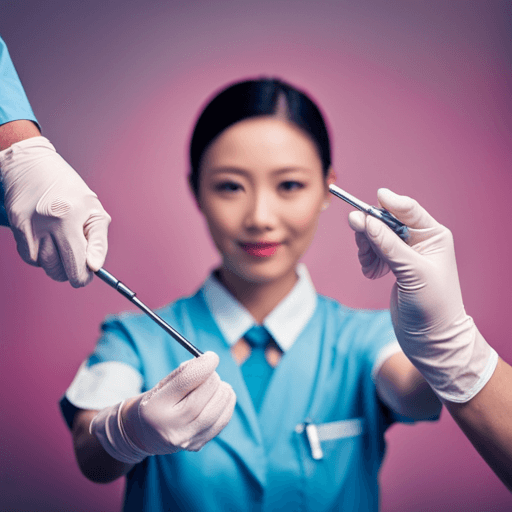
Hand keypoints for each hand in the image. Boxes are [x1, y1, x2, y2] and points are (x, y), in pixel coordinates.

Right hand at [0, 136, 110, 286]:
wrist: (32, 165)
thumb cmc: (70, 190)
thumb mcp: (93, 210)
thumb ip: (98, 241)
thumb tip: (96, 267)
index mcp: (71, 219)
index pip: (77, 264)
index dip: (83, 276)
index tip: (86, 274)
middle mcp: (48, 223)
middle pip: (58, 270)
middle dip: (69, 271)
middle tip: (75, 259)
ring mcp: (29, 226)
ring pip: (43, 265)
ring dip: (54, 263)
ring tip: (60, 244)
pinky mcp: (16, 226)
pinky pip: (29, 256)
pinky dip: (39, 255)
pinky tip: (45, 240)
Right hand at [90, 352, 235, 462]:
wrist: (143, 434)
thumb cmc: (155, 402)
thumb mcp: (161, 385)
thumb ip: (183, 373)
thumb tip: (208, 362)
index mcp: (155, 407)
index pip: (185, 381)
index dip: (203, 365)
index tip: (212, 356)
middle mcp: (170, 427)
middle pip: (203, 397)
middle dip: (213, 378)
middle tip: (211, 371)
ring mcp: (185, 440)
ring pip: (217, 411)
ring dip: (222, 391)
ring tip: (216, 384)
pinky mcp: (198, 445)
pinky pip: (221, 422)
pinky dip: (226, 404)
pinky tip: (220, 397)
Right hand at [348, 188, 496, 401]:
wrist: (430, 339)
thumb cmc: (433, 305)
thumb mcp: (411, 271)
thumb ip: (387, 245)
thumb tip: (364, 219)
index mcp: (433, 236)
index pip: (408, 210)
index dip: (389, 202)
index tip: (373, 198)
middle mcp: (418, 242)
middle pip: (385, 221)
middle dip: (371, 229)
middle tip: (358, 235)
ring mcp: (403, 254)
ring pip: (375, 236)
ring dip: (366, 247)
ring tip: (369, 266)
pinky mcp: (392, 267)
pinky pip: (371, 253)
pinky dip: (367, 260)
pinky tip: (372, 273)